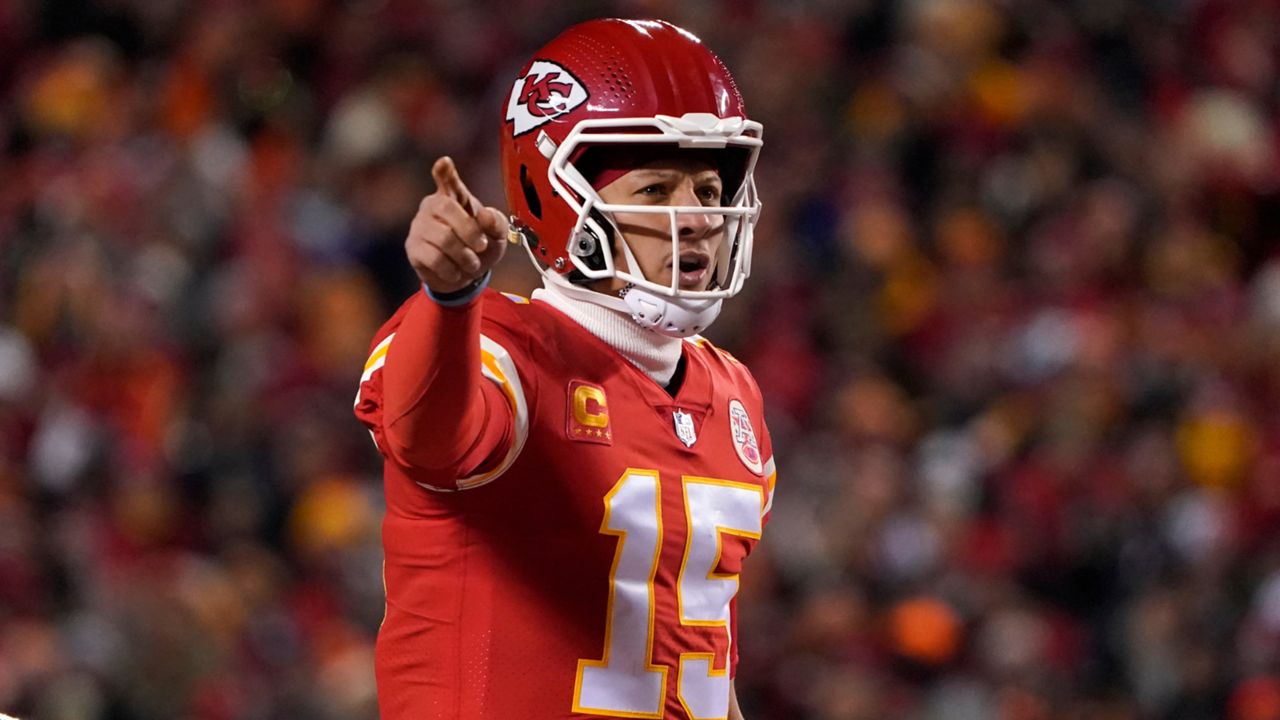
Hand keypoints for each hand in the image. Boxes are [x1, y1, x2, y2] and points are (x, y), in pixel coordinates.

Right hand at [406, 157, 508, 294]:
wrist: (465, 277)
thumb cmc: (480, 247)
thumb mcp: (497, 235)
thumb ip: (496, 222)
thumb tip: (484, 215)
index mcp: (454, 197)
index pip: (447, 180)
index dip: (445, 172)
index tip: (445, 162)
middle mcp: (433, 206)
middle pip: (448, 209)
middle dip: (470, 231)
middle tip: (481, 246)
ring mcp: (420, 226)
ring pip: (443, 238)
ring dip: (464, 256)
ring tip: (471, 263)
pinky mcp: (413, 248)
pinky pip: (434, 258)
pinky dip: (451, 270)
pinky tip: (455, 272)